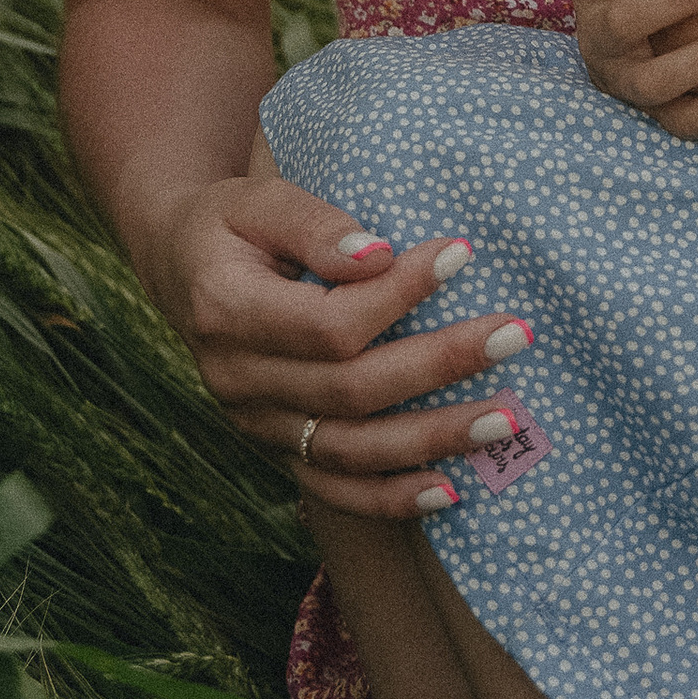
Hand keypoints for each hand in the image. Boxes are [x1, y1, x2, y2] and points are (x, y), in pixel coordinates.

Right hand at [137, 162, 536, 521]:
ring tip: (507, 418)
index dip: (399, 295)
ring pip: (350, 449)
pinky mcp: (274, 450)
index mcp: (226, 311)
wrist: (182, 267)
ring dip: (433, 439)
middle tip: (516, 334)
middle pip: (351, 389)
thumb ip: (314, 225)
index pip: (328, 323)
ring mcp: (254, 425)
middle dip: (440, 364)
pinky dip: (391, 498)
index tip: (461, 255)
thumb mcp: (257, 200)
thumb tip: (379, 256)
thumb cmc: (230, 223)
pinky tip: (451, 491)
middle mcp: (236, 380)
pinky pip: (333, 491)